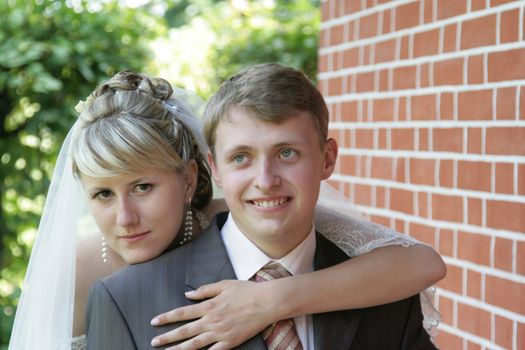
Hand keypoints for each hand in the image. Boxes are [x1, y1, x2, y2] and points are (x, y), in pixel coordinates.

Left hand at [150, 279, 281, 349]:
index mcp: (209, 305)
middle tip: (153, 342)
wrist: (267, 302)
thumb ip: (205, 290)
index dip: (167, 317)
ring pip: (195, 345)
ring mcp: (221, 333)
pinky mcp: (230, 342)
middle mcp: (212, 321)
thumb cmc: (247, 291)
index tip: (154, 321)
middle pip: (185, 331)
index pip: (182, 313)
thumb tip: (188, 294)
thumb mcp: (224, 284)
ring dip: (179, 349)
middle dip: (167, 337)